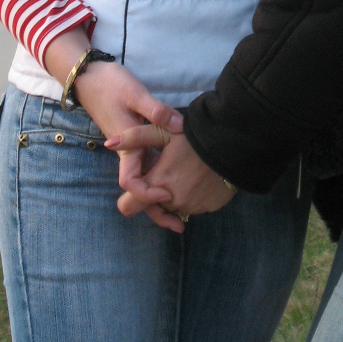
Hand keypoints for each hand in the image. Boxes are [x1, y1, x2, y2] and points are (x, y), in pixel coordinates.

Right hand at [43, 31, 184, 230]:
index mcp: (125, 146)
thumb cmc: (109, 84)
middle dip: (157, 210)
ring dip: (161, 198)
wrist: (88, 76)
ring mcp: (131, 148)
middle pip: (140, 190)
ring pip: (145, 180)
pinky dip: (160, 178)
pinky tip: (177, 181)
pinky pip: (148, 167)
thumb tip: (179, 126)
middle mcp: (127, 152)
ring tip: (184, 213)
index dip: (148, 193)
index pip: (131, 183)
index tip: (167, 195)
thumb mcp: (134, 93)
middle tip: (180, 226)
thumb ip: (155, 110)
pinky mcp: (135, 141)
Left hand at [107, 128, 234, 226]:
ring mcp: (191, 207)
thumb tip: (108, 144)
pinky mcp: (207, 209)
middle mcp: (172, 202)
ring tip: (186, 170)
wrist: (233, 146)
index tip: (144, 179)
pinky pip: (192, 206)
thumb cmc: (196, 138)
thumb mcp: (164, 133)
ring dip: (174, 194)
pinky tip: (199, 177)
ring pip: (173, 208)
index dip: (131, 195)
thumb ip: (134, 138)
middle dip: (155, 194)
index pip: (128, 207)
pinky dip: (192, 195)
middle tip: (169, 170)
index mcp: (157, 184)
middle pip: (153, 207)